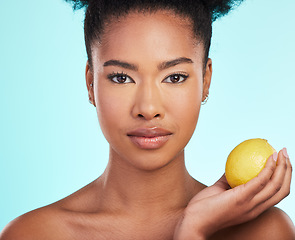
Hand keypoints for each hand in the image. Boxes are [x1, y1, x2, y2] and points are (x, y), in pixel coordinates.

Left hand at [174, 148, 291, 239]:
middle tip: (285, 152)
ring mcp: (250, 205)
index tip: (282, 162)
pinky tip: (269, 157)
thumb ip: (229, 180)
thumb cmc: (204, 206)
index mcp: (253, 208)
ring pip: (276, 186)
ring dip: (283, 167)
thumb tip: (233, 165)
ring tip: (281, 151)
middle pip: (282, 190)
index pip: (276, 194)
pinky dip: (268, 168)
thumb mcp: (220, 191)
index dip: (283, 178)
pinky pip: (260, 181)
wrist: (194, 221)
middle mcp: (256, 209)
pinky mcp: (242, 199)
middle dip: (288, 170)